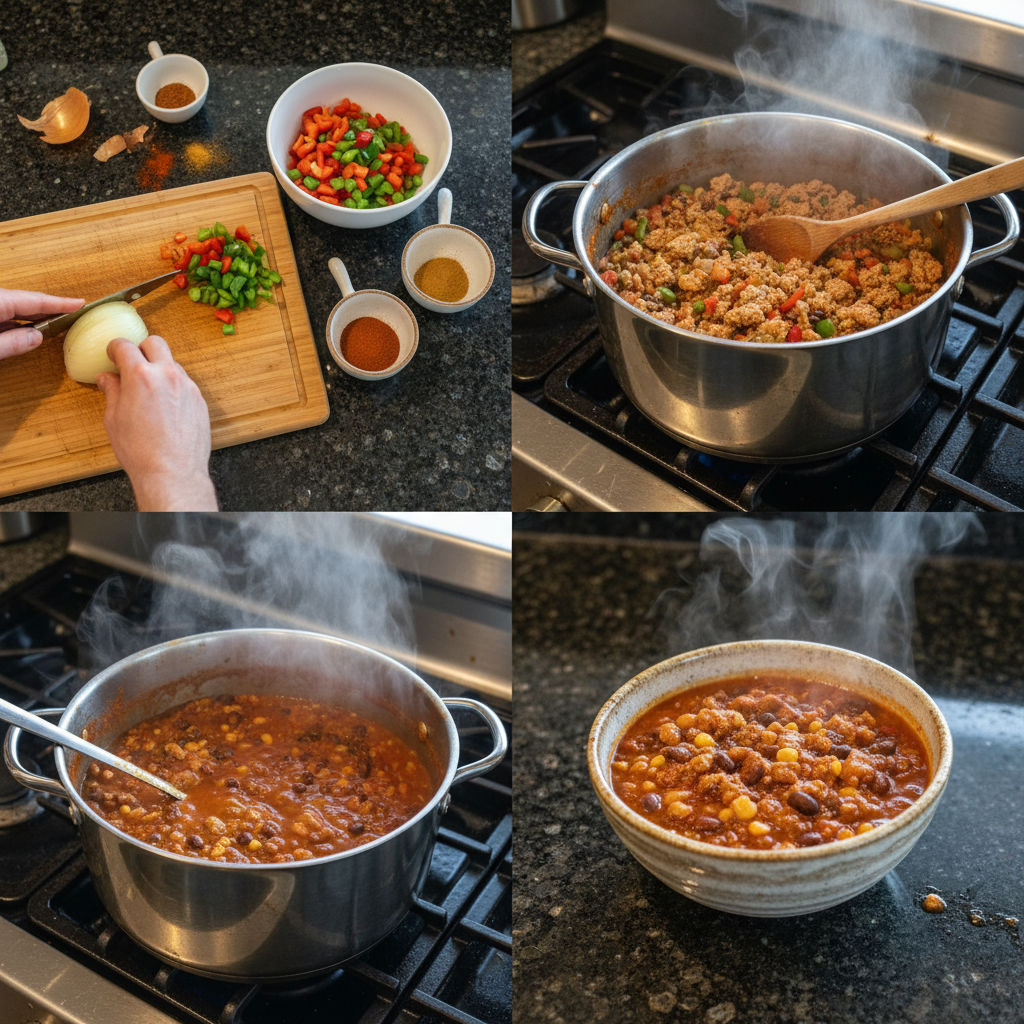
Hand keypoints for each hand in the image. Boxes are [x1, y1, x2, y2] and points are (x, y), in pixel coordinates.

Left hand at [0, 289, 83, 358]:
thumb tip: (36, 338)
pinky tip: (25, 330)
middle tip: (72, 314)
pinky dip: (18, 322)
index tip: (79, 303)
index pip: (35, 300)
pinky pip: (5, 314)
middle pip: (27, 302)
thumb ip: (11, 343)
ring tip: (53, 324)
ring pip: (15, 308)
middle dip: (50, 309)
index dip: (60, 303)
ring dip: (34, 317)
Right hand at [96, 336, 217, 511]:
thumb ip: (112, 392)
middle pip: (155, 343)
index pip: (125, 346)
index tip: (113, 355)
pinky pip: (185, 383)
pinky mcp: (199, 400)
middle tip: (133, 365)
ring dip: (160, 370)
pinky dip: (173, 387)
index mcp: (141, 376)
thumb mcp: (115, 419)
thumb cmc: (141, 451)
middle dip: (141, 349)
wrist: (173, 472)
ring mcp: (187, 387)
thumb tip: (107, 378)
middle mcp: (167, 376)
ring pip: (172, 364)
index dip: (115, 349)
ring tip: (150, 392)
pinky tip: (166, 407)